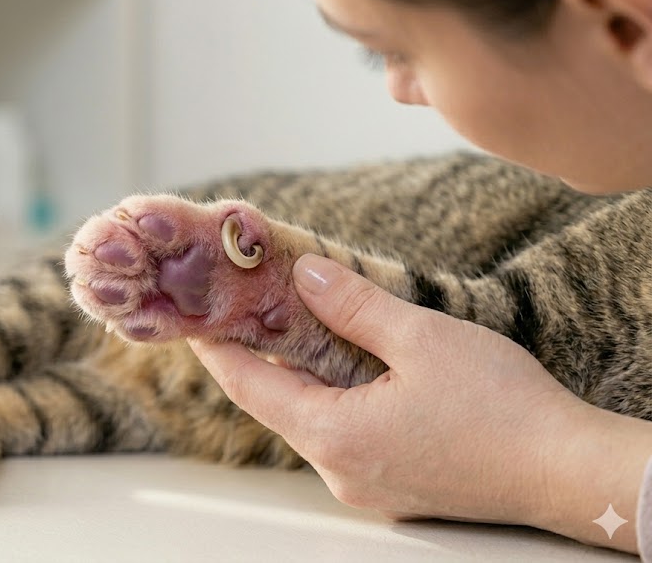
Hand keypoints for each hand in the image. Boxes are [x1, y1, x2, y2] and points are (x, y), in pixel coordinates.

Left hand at [189, 254, 591, 524]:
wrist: (570, 473)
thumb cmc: (504, 410)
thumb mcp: (421, 339)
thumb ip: (354, 306)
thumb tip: (306, 277)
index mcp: (333, 436)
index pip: (249, 387)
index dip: (217, 349)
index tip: (194, 319)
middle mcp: (339, 470)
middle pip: (277, 404)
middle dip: (261, 355)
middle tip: (247, 308)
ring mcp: (366, 485)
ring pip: (313, 420)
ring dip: (302, 375)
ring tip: (297, 326)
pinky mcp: (394, 486)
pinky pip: (345, 437)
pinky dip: (335, 399)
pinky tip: (349, 367)